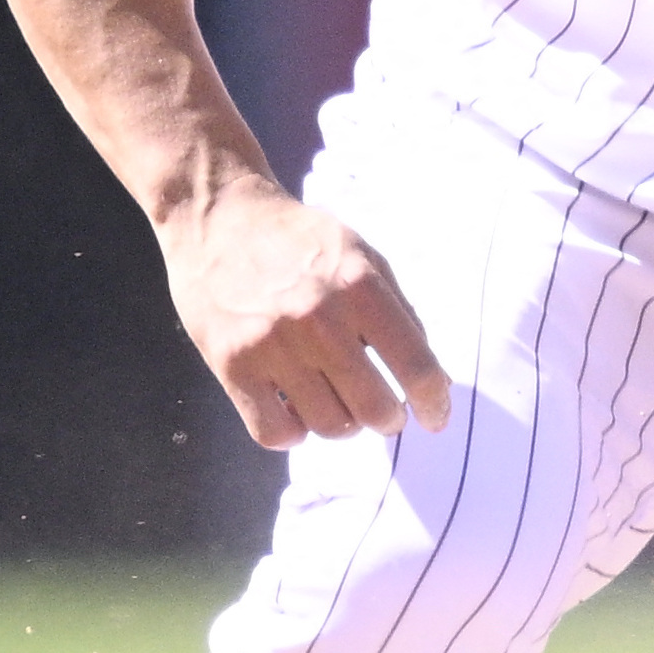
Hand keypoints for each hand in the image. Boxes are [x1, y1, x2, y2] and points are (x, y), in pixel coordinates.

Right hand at [162, 180, 454, 447]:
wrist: (218, 218)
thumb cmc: (298, 240)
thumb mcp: (362, 257)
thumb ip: (399, 313)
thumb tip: (432, 378)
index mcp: (359, 286)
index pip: (415, 366)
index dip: (434, 403)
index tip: (435, 417)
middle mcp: (317, 318)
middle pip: (375, 407)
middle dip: (390, 419)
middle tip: (384, 412)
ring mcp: (270, 345)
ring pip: (329, 426)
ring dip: (343, 424)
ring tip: (337, 401)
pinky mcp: (231, 365)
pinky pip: (274, 434)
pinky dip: (294, 433)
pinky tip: (296, 409)